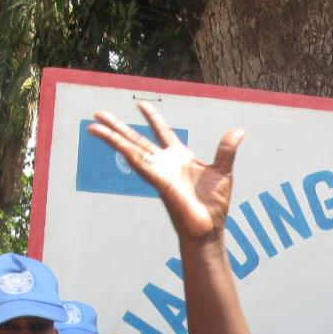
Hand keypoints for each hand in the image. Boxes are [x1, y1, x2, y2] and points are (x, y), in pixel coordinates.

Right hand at [87, 103, 244, 244]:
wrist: (209, 228)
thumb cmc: (214, 205)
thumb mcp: (224, 171)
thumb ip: (227, 150)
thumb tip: (240, 130)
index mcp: (179, 158)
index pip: (162, 133)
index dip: (152, 118)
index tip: (141, 104)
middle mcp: (165, 164)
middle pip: (136, 140)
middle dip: (117, 127)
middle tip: (98, 113)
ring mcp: (159, 174)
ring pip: (132, 151)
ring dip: (113, 139)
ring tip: (93, 127)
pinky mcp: (160, 184)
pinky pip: (143, 166)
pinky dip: (130, 155)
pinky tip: (117, 145)